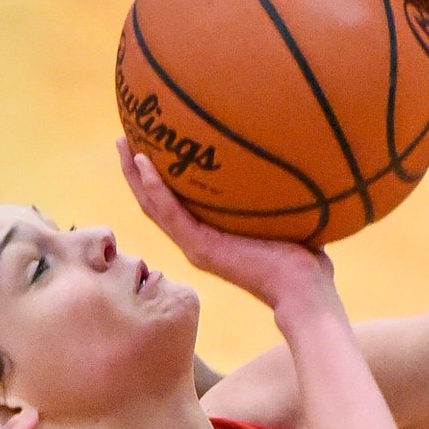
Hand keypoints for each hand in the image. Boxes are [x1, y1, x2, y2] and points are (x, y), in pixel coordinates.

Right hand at [119, 140, 346, 324]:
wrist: (305, 289)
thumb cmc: (304, 260)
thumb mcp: (287, 216)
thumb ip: (277, 193)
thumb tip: (290, 159)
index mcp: (213, 236)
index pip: (176, 203)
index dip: (159, 177)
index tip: (150, 145)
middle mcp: (198, 241)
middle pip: (155, 202)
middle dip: (136, 171)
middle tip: (124, 138)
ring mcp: (196, 246)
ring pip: (153, 206)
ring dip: (135, 175)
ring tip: (123, 144)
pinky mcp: (201, 248)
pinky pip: (170, 213)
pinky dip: (155, 188)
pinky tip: (144, 163)